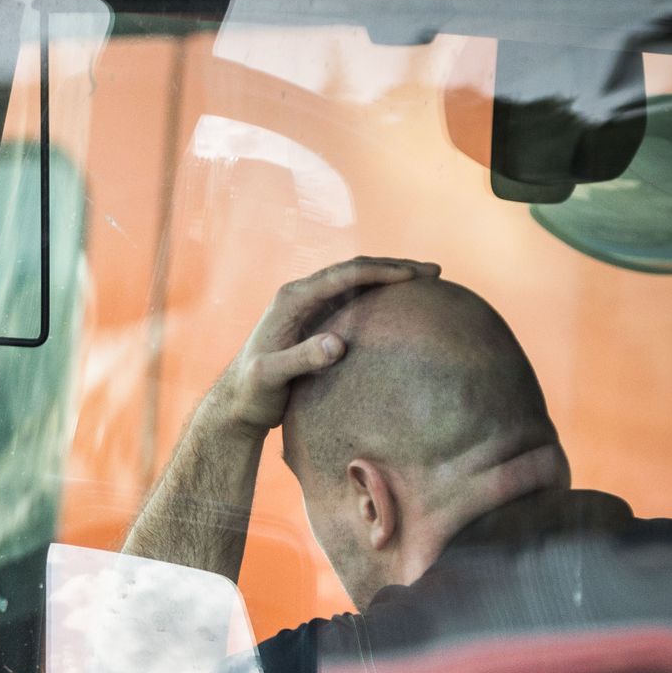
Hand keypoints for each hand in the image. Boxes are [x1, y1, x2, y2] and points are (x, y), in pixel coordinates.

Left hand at [200, 256, 440, 438]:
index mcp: (291, 300)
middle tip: (435, 271)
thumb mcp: (271, 378)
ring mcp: (309, 308)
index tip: (414, 277)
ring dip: (391, 278)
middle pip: (355, 271)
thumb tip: (338, 343)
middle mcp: (301, 296)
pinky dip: (381, 298)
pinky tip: (404, 306)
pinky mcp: (316, 323)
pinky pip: (354, 302)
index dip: (381, 272)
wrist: (236, 404)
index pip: (344, 276)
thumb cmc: (251, 393)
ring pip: (357, 283)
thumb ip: (300, 360)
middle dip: (395, 268)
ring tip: (429, 280)